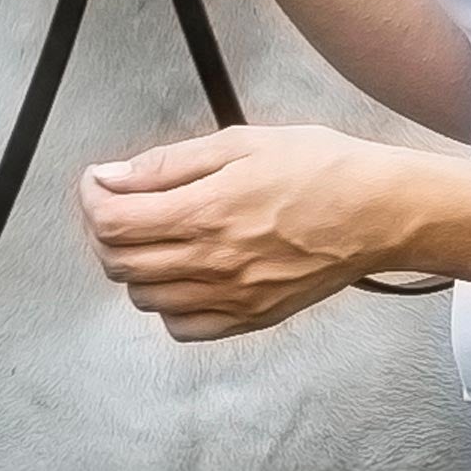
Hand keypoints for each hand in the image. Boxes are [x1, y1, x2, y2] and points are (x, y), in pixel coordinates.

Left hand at [80, 125, 402, 338]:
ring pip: (144, 298)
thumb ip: (168, 164)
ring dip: (132, 265)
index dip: (91, 198)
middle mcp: (212, 262)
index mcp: (205, 211)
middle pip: (118, 262)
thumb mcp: (237, 142)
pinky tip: (181, 273)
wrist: (378, 212)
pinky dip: (167, 305)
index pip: (112, 221)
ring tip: (150, 234)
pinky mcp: (252, 318)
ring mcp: (232, 297)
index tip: (98, 182)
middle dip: (103, 229)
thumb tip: (115, 176)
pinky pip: (184, 328)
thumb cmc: (318, 169)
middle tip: (118, 202)